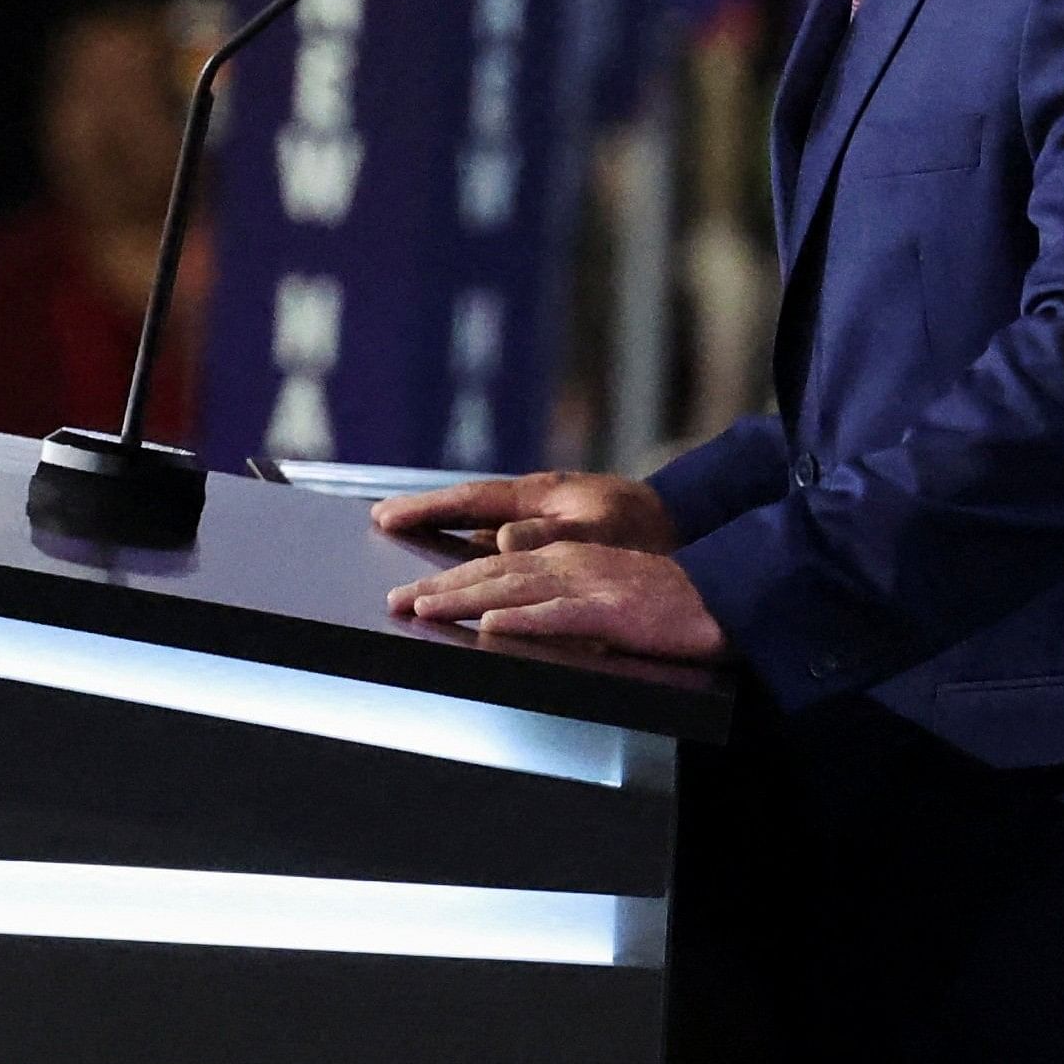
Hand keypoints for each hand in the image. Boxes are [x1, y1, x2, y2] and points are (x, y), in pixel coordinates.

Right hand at [370, 470, 677, 555]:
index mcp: (540, 495)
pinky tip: (463, 569)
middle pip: (468, 510)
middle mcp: (536, 504)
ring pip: (483, 529)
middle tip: (379, 522)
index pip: (471, 498)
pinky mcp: (556, 541)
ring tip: (407, 546)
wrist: (684, 530)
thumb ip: (551, 534)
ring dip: (447, 538)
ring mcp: (545, 521)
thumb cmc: (646, 528)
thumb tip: (501, 540)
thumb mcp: (600, 529)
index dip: (426, 507)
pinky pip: (505, 547)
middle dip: (424, 518)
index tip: (385, 514)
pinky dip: (477, 553)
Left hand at [388, 543, 727, 661]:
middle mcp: (568, 563)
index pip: (494, 568)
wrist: (716, 599)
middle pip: (492, 574)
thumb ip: (556, 604)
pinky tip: (491, 624)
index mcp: (565, 559)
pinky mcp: (609, 609)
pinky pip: (557, 614)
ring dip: (464, 599)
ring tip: (423, 609)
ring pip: (513, 589)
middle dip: (439, 588)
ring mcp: (588, 584)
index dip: (449, 581)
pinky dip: (522, 618)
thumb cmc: (660, 604)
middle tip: (393, 602)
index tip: (410, 595)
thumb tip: (507, 622)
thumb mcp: (599, 597)